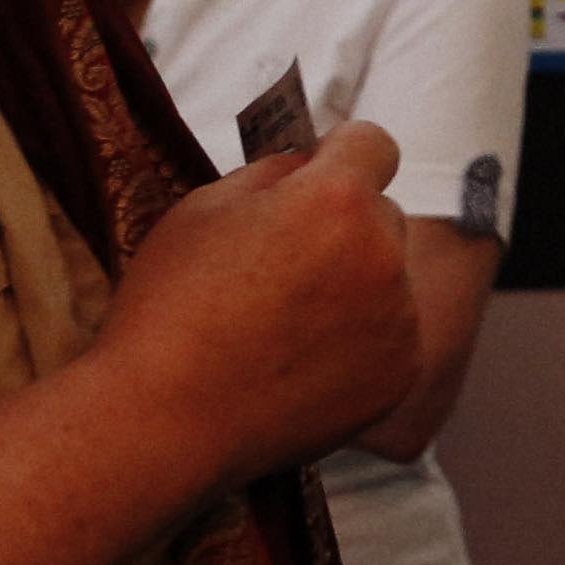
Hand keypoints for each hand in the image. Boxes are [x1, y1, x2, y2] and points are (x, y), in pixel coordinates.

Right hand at [108, 121, 420, 477]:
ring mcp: (399, 320)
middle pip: (382, 215)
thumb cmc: (169, 308)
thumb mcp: (203, 209)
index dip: (341, 154)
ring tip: (282, 324)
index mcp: (337, 200)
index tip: (317, 174)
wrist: (164, 420)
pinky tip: (299, 362)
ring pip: (388, 279)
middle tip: (281, 263)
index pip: (374, 144)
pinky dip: (357, 342)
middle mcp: (384, 255)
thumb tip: (310, 163)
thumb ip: (272, 173)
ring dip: (353, 286)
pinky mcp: (400, 374)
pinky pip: (389, 336)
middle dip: (344, 225)